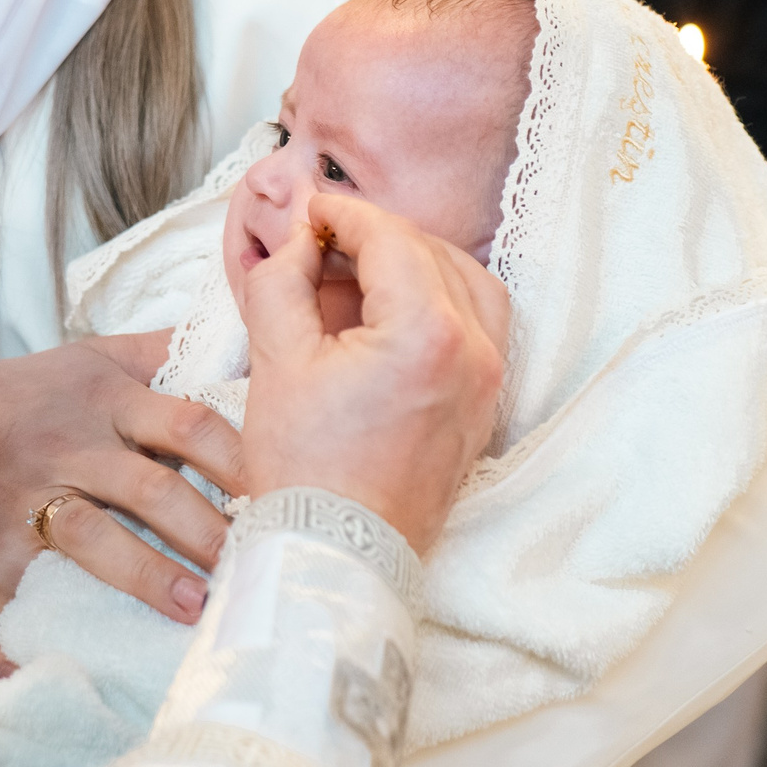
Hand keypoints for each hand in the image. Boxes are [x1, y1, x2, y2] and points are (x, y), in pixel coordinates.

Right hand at [0, 329, 239, 676]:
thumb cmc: (25, 393)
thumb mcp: (93, 356)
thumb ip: (162, 351)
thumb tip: (241, 343)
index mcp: (111, 399)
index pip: (192, 424)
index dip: (241, 458)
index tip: (288, 490)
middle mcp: (76, 445)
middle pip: (153, 485)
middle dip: (207, 527)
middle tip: (257, 561)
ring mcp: (31, 494)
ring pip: (92, 535)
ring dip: (145, 574)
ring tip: (195, 608)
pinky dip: (2, 637)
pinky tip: (24, 673)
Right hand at [240, 195, 508, 553]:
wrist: (338, 555)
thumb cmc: (305, 469)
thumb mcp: (277, 360)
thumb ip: (285, 279)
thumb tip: (303, 237)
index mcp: (426, 333)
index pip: (389, 237)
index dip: (343, 213)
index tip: (308, 210)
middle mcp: (474, 350)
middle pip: (430, 252)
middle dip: (375, 234)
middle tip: (322, 239)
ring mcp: (488, 381)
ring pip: (467, 281)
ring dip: (416, 261)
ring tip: (361, 268)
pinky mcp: (486, 405)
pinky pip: (482, 325)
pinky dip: (444, 298)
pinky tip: (398, 307)